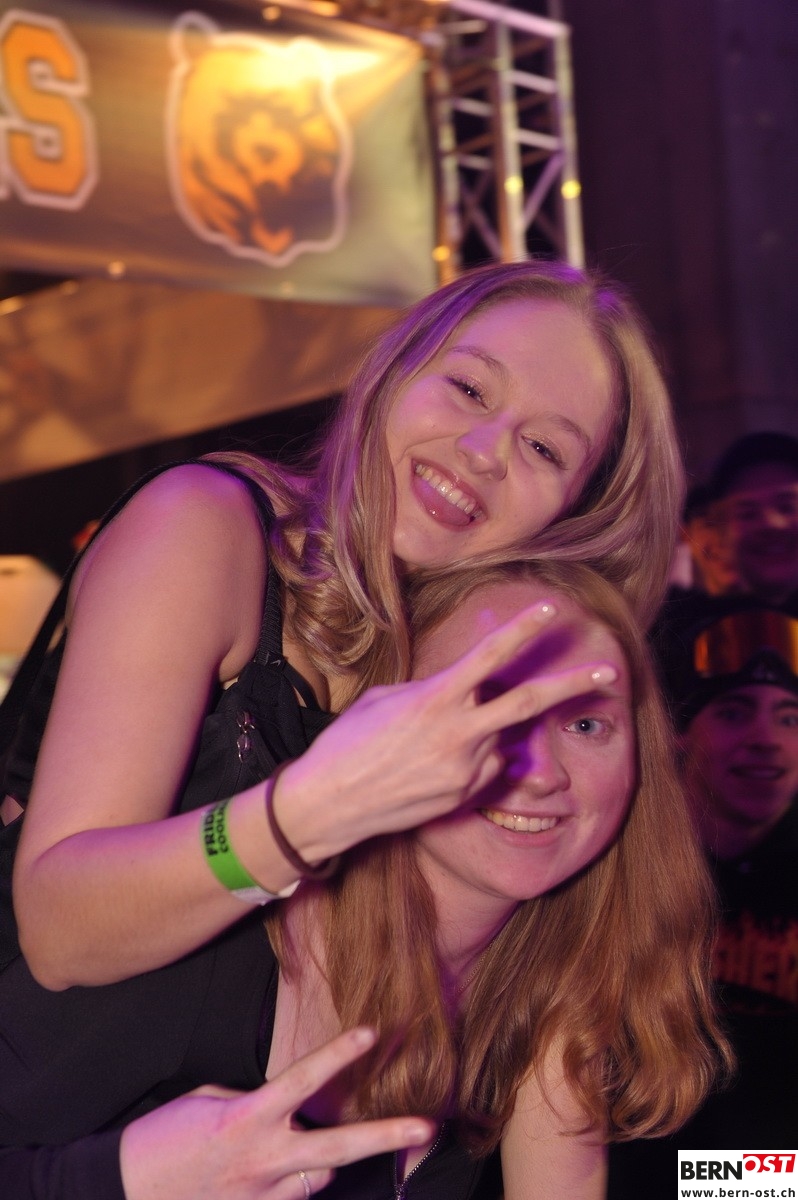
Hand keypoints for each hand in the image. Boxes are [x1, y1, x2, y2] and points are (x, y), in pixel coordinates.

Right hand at [120, 1027, 434, 1199]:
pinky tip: (267, 1179)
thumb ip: (254, 1103)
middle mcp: (262, 1159)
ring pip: (318, 1178)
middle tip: (426, 1128)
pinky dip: (291, 1187)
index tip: (372, 1031)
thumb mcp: (208, 1102)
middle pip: (337, 1147)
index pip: (302, 1079)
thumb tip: (285, 1113)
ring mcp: (261, 1196)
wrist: (125, 1192)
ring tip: (279, 1153)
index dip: (338, 1054)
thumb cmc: (164, 1139)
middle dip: (385, 1137)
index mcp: (247, 1117)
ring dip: (316, 1163)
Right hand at [278, 600, 617, 861]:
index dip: (523, 629)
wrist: (330, 803)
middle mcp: (459, 733)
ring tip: (429, 744)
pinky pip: (486, 770)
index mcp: (436, 699)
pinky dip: (474, 761)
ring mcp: (465, 769)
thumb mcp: (387, 700)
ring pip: (499, 739)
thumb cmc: (349, 742)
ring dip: (482, 732)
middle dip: (573, 685)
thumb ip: (432, 691)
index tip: (552, 610)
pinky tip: (433, 768)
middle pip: (529, 702)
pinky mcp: (465, 797)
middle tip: (609, 672)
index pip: (490, 655)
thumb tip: (461, 690)